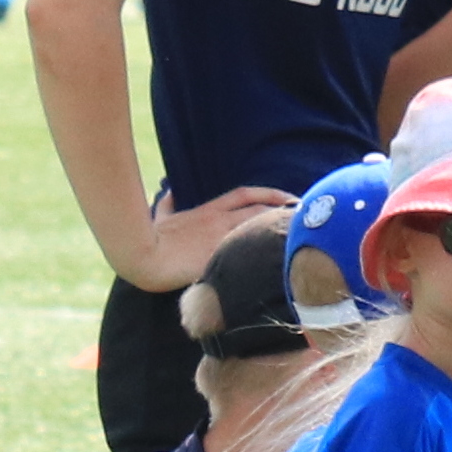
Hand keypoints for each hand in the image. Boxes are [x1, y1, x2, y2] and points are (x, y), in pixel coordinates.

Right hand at [130, 186, 298, 292]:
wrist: (144, 257)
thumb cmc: (148, 238)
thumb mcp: (160, 217)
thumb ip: (167, 205)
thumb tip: (168, 193)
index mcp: (209, 211)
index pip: (246, 195)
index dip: (270, 194)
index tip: (288, 198)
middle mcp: (220, 221)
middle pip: (261, 210)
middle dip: (286, 210)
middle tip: (307, 215)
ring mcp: (221, 239)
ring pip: (258, 228)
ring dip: (281, 229)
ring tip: (305, 232)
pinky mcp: (219, 258)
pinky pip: (249, 255)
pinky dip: (267, 254)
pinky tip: (286, 258)